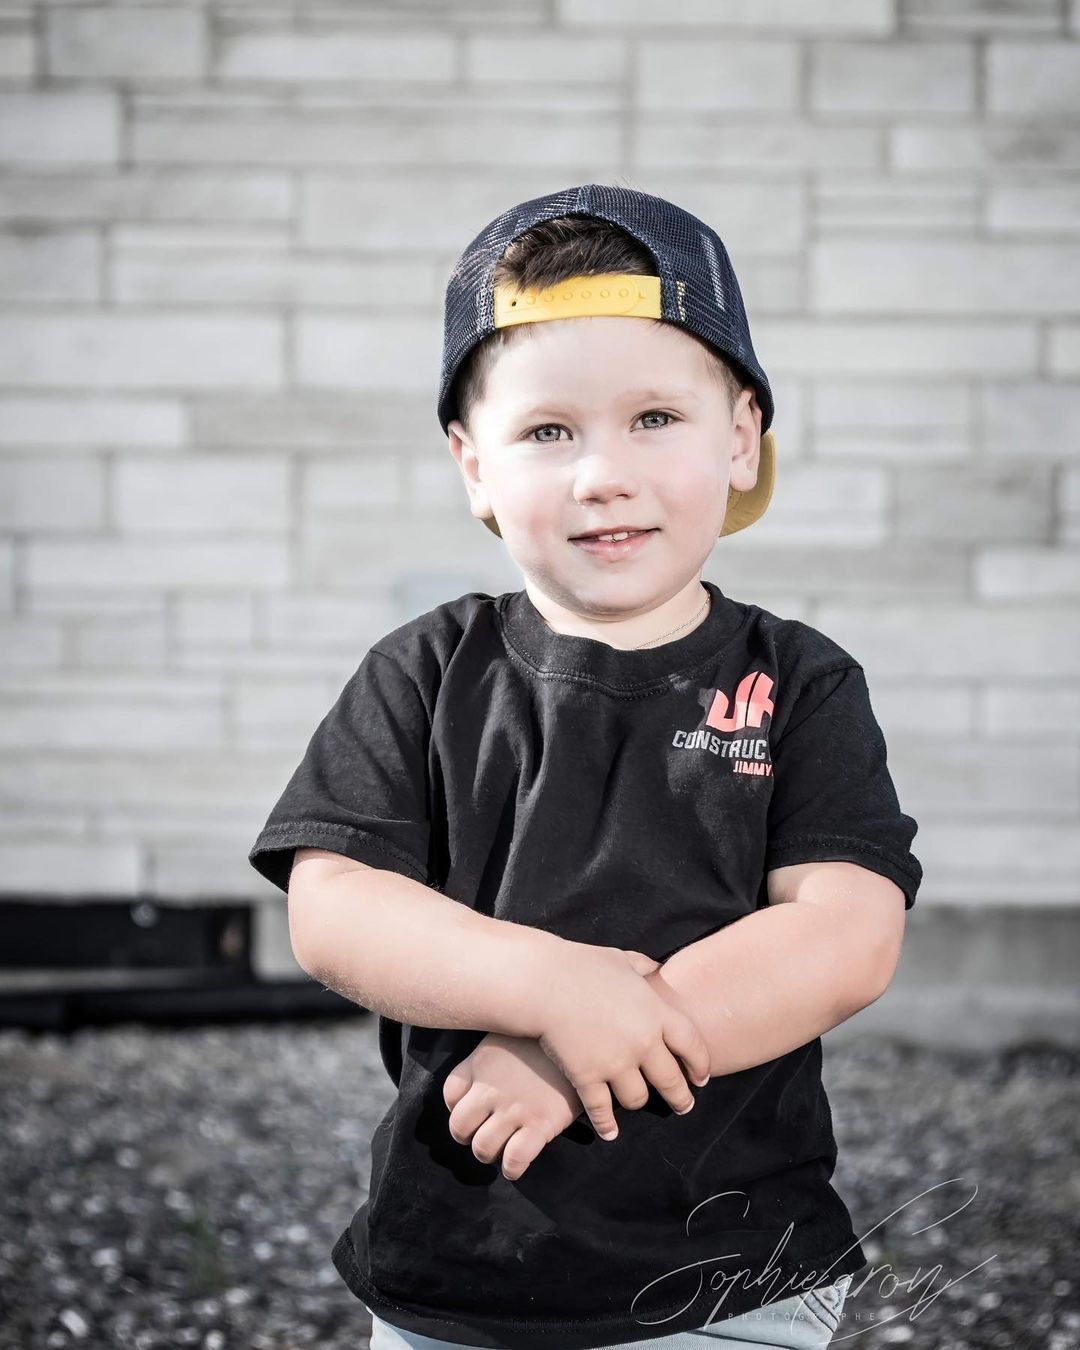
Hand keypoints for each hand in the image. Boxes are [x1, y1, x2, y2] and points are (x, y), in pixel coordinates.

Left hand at [442, 1033, 581, 1180]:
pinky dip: (512, 1169)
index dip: (456, 1106)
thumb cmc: (546, 1036)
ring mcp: (514, 1109)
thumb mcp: (509, 1034)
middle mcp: (492, 1089)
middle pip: (459, 1126)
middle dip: (467, 1136)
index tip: (471, 1110)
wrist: (583, 1038)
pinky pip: (514, 1160)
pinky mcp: (540, 1125)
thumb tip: (484, 1072)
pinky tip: (516, 1165)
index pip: (450, 1093)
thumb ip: (491, 1054)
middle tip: (481, 1134)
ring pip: (482, 1148)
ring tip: (500, 1149)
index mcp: (481, 1063)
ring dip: (488, 1154)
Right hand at [535, 943, 711, 1142]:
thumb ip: (643, 967)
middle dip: (680, 1098)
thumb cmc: (581, 965)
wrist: (543, 982)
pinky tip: (609, 1131)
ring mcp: (615, 1063)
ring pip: (638, 1099)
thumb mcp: (621, 959)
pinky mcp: (588, 1078)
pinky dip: (606, 1124)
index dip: (700, 1065)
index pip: (692, 1046)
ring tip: (636, 1102)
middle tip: (683, 1106)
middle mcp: (643, 1043)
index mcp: (656, 1012)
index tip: (701, 1078)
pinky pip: (602, 1111)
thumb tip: (657, 968)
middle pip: (671, 1081)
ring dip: (638, 1101)